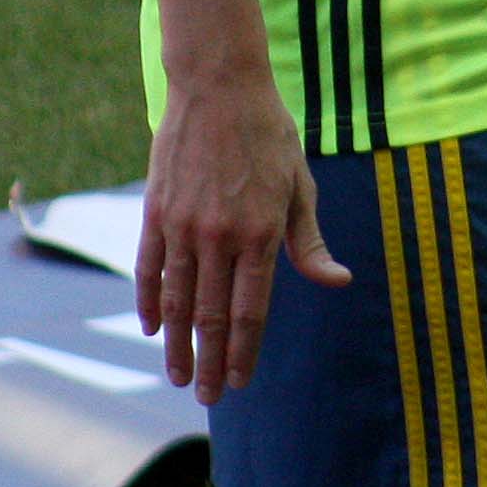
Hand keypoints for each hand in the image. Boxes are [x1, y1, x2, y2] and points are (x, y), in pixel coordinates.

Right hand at [136, 69, 350, 401]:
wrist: (220, 89)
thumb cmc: (270, 137)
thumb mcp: (299, 188)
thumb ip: (309, 243)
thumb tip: (338, 283)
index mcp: (259, 234)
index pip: (250, 310)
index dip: (245, 350)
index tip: (240, 382)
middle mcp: (219, 237)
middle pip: (211, 315)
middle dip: (210, 361)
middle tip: (207, 398)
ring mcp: (182, 226)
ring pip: (176, 300)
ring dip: (176, 344)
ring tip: (178, 375)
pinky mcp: (155, 212)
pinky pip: (148, 268)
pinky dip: (149, 301)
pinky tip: (152, 327)